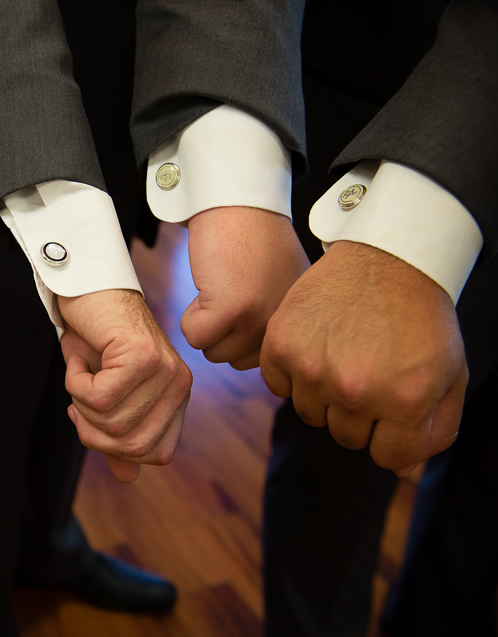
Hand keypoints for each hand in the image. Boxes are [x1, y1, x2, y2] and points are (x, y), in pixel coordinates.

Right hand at [58, 289, 191, 481]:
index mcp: (177, 396)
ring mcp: (165, 370)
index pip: (156, 454)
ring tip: (79, 375)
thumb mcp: (105, 393)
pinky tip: (77, 361)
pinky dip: (75, 383)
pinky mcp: (142, 355)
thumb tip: (128, 477)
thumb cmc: (95, 339)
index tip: (90, 418)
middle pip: (131, 444)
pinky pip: (98, 397)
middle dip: (92, 430)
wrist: (86, 290)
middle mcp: (179, 385)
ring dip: (81, 403)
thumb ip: (118, 434)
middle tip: (78, 401)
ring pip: (112, 422)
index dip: (115, 447)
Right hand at [182, 206, 308, 368]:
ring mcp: (258, 316)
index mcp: (296, 318)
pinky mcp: (231, 308)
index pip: (261, 358)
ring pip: (214, 352)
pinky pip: (195, 336)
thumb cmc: (250, 234)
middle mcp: (283, 321)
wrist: (237, 203)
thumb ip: (273, 317)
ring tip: (218, 286)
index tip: (241, 299)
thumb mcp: (278, 281)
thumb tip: (254, 356)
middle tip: (228, 290)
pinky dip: (189, 316)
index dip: (239, 332)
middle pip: (236, 359)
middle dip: (221, 332)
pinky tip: (206, 286)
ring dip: (205, 324)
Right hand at [260, 241, 466, 474]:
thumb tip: (403, 472)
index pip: (387, 458)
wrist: (386, 257)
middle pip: (345, 437)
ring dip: (324, 394)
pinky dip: (293, 373)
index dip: (392, 436)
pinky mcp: (281, 346)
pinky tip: (315, 347)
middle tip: (368, 373)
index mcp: (403, 402)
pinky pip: (279, 385)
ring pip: (310, 414)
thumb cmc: (421, 316)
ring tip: (342, 356)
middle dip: (359, 413)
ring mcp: (312, 369)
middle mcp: (354, 391)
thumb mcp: (448, 375)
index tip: (392, 409)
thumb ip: (434, 430)